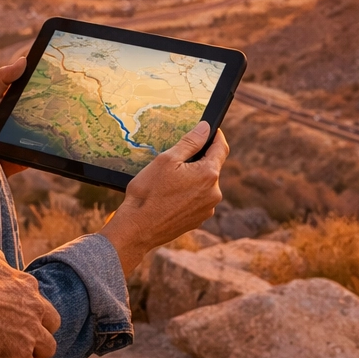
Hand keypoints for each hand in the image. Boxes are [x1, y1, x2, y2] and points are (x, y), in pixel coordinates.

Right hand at [0, 242, 60, 357]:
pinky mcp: (19, 356)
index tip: (22, 313)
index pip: (37, 298)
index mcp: (26, 285)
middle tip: (32, 337)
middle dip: (44, 330)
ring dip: (39, 355)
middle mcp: (34, 308)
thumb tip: (0, 260)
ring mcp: (29, 333)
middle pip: (52, 322)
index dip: (30, 307)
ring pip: (47, 348)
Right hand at [99, 123, 226, 275]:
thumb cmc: (149, 192)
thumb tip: (205, 128)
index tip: (210, 129)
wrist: (137, 228)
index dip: (216, 136)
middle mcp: (214, 193)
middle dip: (197, 160)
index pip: (221, 148)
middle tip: (175, 159)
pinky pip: (197, 200)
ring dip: (192, 178)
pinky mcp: (198, 220)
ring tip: (168, 181)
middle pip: (211, 167)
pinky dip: (188, 194)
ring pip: (204, 185)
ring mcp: (207, 209)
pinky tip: (169, 196)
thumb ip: (190, 142)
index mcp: (208, 174)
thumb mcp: (166, 160)